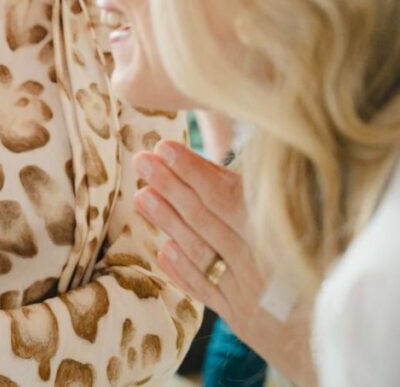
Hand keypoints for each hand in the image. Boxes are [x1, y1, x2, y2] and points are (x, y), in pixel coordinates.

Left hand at [133, 140, 317, 386]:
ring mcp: (245, 292)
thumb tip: (252, 170)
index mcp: (279, 234)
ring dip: (168, 221)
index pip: (228, 194)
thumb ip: (281, 207)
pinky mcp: (241, 318)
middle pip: (205, 217)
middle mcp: (258, 262)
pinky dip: (183, 270)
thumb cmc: (338, 278)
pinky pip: (206, 290)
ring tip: (142, 196)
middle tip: (143, 161)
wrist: (346, 342)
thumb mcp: (320, 234)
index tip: (166, 148)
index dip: (196, 170)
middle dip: (171, 186)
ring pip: (199, 250)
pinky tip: (163, 249)